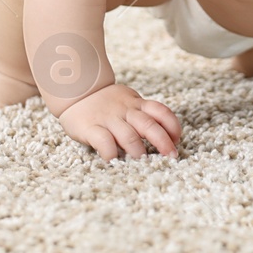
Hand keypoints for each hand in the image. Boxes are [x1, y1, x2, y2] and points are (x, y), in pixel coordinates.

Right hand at [57, 83, 181, 159]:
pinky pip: (104, 142)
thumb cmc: (105, 101)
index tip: (177, 140)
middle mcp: (126, 111)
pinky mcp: (91, 128)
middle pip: (149, 125)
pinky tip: (115, 162)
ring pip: (129, 136)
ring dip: (139, 151)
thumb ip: (142, 114)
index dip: (172, 125)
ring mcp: (109, 119)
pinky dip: (111, 154)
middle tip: (171, 157)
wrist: (75, 89)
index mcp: (136, 103)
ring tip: (144, 163)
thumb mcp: (127, 100)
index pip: (160, 111)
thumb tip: (165, 135)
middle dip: (163, 142)